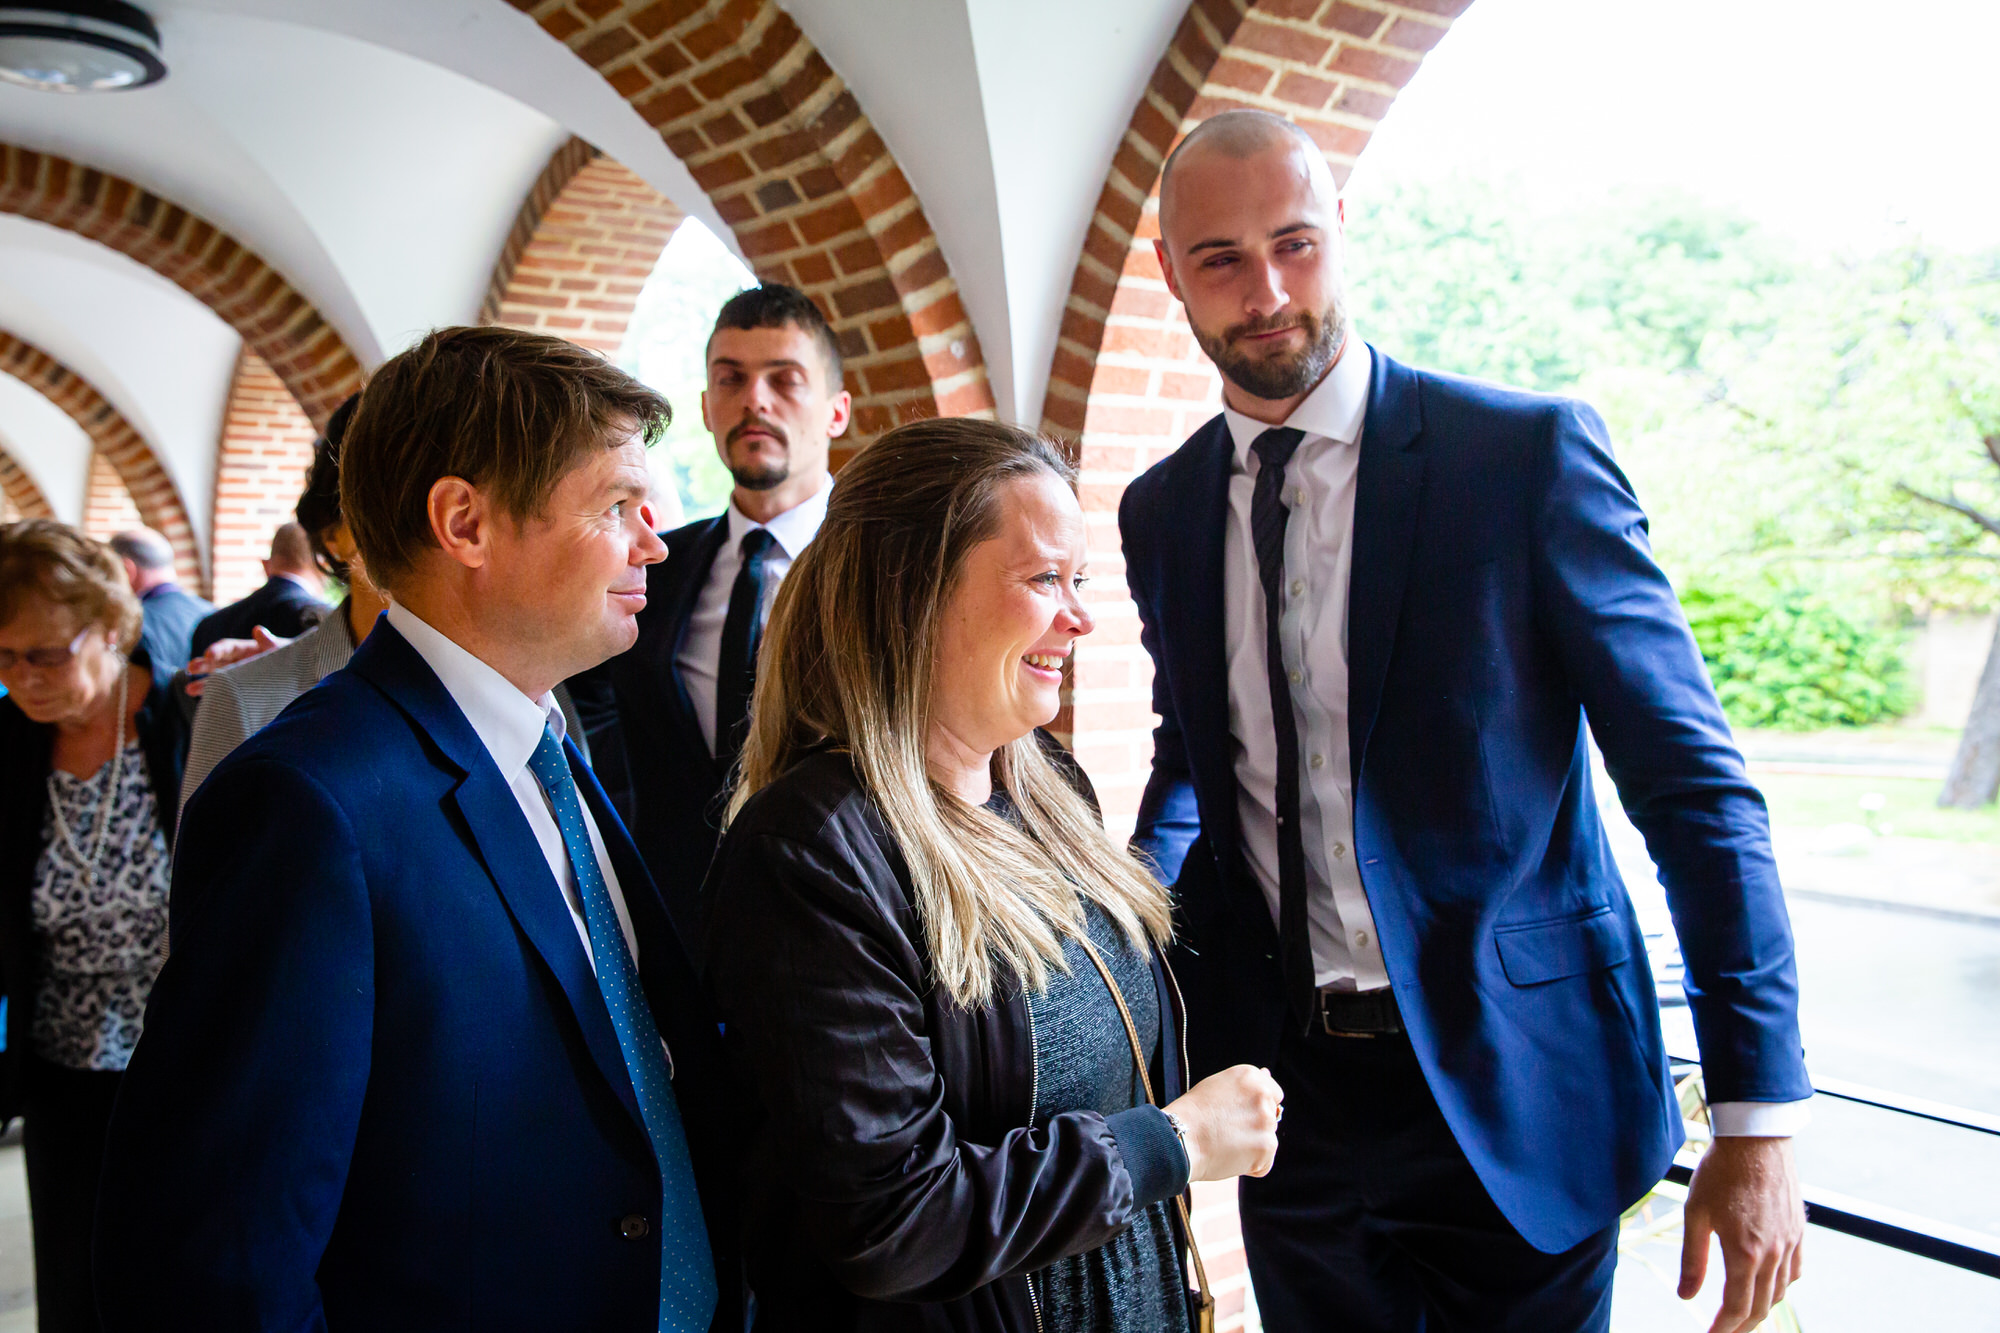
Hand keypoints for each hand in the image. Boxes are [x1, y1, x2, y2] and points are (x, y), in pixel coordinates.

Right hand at [185, 628, 287, 695]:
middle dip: (204, 664)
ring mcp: (240, 678)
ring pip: (218, 679)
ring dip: (204, 684)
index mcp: (249, 649)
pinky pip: (227, 694)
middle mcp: (240, 662)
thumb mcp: (285, 650)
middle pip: (218, 662)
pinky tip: (207, 704)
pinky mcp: (243, 692)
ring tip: (189, 690)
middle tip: (191, 668)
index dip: (217, 650)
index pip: (228, 647)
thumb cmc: (295, 659)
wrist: (304, 676)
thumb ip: (271, 643)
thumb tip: (258, 630)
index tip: (208, 655)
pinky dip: (217, 697)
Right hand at [1162, 1064, 1281, 1180]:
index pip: (1273, 1094)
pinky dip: (1250, 1166)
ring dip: (1251, 1148)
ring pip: (1267, 1141)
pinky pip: (1264, 1163)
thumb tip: (1268, 1073)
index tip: (1238, 1116)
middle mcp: (1263, 1095)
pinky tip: (1229, 1157)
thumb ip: (1246, 1085)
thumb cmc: (1193, 1114)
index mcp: (1251, 1076)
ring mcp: (1266, 1121)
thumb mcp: (1217, 1087)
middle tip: (1226, 1131)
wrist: (1179, 1137)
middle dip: (1254, 1128)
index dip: (1255, 1109)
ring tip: (1224, 1144)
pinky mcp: (1267, 1145)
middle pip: (1271, 1119)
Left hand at [1678, 1136, 1804, 1332]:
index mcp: (1745, 1253)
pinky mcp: (1799, 1232)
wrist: (1756, 1139)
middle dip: (1742, 1326)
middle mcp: (1773, 1254)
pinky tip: (1767, 1286)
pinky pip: (1795, 1272)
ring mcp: (1791, 1244)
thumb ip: (1693, 1259)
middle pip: (1761, 1307)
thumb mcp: (1695, 1214)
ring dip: (1761, 1308)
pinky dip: (1781, 1287)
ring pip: (1781, 1292)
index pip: (1737, 1307)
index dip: (1724, 1328)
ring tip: (1742, 1315)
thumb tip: (1686, 1296)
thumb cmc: (1720, 1173)